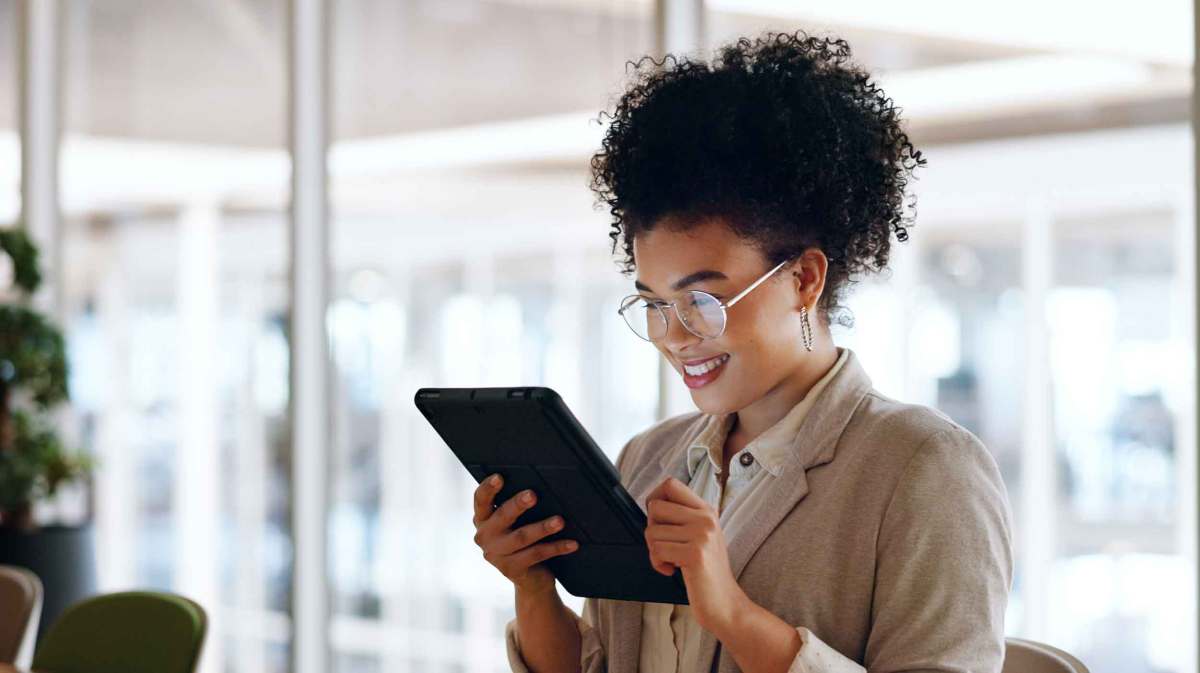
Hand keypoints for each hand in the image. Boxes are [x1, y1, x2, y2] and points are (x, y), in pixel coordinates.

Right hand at [471, 473, 578, 594]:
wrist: (530, 578)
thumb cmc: (524, 540)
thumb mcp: (515, 522)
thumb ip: (518, 507)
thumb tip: (540, 487)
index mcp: (483, 519)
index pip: (481, 500)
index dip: (488, 488)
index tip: (499, 477)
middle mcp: (485, 536)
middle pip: (502, 516)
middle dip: (518, 505)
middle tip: (532, 495)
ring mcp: (496, 555)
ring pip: (522, 537)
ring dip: (542, 528)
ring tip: (559, 521)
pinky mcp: (511, 569)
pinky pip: (537, 554)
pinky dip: (556, 547)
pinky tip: (572, 543)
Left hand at [644, 476, 747, 635]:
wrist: (725, 604)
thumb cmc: (706, 572)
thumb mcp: (700, 536)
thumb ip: (683, 518)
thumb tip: (653, 504)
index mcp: (706, 510)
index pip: (670, 484)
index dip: (654, 498)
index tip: (657, 520)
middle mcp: (705, 518)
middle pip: (655, 507)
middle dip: (652, 529)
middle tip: (665, 546)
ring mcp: (702, 534)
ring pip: (652, 531)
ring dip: (654, 551)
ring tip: (671, 561)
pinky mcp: (695, 554)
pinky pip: (657, 550)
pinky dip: (657, 564)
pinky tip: (671, 570)